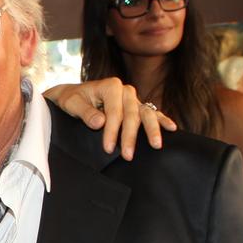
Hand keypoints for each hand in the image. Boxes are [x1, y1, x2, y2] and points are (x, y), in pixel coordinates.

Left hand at [44, 78, 176, 159]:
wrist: (73, 95)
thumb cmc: (71, 99)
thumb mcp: (71, 103)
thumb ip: (85, 112)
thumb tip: (100, 123)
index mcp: (110, 86)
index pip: (114, 112)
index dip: (112, 131)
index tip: (108, 148)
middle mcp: (125, 90)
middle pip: (132, 114)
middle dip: (130, 136)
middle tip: (127, 156)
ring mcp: (132, 98)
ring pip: (145, 114)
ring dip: (151, 130)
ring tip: (156, 145)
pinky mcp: (136, 106)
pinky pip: (151, 113)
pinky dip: (161, 120)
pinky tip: (171, 128)